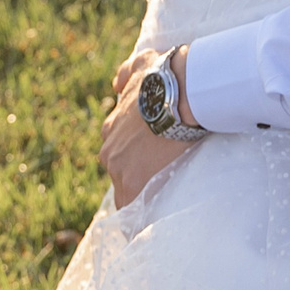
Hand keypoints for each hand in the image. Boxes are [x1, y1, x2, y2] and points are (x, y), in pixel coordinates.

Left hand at [100, 48, 193, 207]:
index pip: (118, 149)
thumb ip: (126, 73)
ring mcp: (118, 167)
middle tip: (162, 177)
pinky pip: (132, 208)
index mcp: (111, 127)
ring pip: (125, 190)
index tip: (150, 157)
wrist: (180, 91)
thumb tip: (116, 85)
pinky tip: (145, 226)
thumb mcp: (141, 64)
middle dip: (136, 175)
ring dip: (139, 195)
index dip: (134, 154)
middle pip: (120, 171)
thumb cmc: (164, 76)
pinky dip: (138, 217)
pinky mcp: (133, 183)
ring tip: (158, 203)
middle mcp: (109, 149)